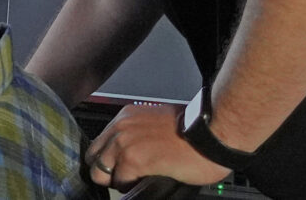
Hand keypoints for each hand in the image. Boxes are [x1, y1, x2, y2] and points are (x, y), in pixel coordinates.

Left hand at [85, 104, 231, 189]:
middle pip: (93, 156)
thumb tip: (135, 150)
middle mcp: (120, 127)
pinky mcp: (134, 159)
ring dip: (116, 180)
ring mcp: (124, 142)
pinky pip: (119, 182)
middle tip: (124, 178)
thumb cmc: (193, 130)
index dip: (107, 159)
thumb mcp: (157, 124)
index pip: (100, 142)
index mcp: (126, 117)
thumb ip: (139, 135)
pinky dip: (128, 187)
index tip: (116, 168)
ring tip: (134, 182)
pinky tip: (145, 183)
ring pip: (99, 172)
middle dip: (106, 171)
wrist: (211, 133)